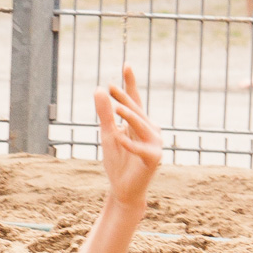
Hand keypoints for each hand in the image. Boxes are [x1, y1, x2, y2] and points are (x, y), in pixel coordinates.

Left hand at [93, 66, 161, 208]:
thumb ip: (104, 113)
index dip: (130, 83)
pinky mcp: (153, 159)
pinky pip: (142, 149)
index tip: (126, 64)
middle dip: (125, 98)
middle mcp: (150, 130)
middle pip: (136, 110)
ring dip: (130, 116)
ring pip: (142, 126)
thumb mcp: (107, 134)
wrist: (123, 188)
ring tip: (116, 106)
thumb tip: (98, 89)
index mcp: (139, 123)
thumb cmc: (118, 160)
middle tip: (110, 86)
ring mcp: (154, 144)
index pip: (134, 100)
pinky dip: (130, 144)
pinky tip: (117, 136)